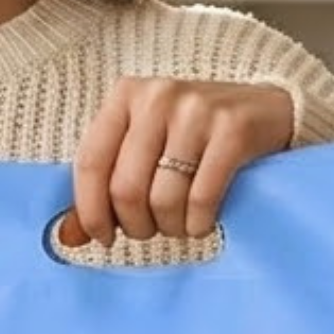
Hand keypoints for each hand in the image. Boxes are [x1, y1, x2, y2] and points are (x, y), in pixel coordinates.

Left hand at [57, 78, 294, 248]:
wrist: (267, 109)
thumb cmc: (193, 136)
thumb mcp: (144, 147)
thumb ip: (104, 188)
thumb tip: (66, 236)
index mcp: (125, 96)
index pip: (90, 162)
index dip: (90, 210)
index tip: (102, 236)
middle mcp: (157, 97)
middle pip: (126, 187)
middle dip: (135, 225)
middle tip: (149, 231)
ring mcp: (196, 110)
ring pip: (163, 198)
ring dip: (170, 227)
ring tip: (178, 224)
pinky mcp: (233, 130)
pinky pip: (201, 198)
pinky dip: (198, 223)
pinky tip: (201, 222)